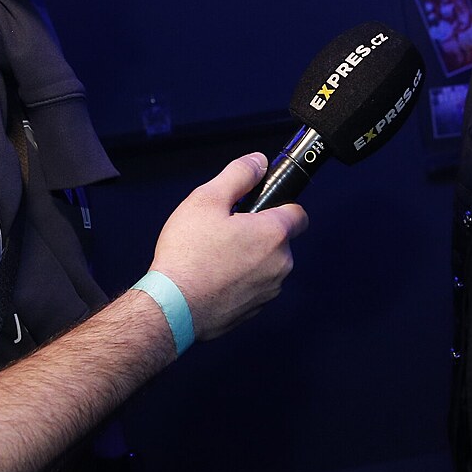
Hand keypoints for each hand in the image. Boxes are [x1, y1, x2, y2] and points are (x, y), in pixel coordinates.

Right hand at [148, 153, 307, 340]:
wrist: (172, 308)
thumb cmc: (187, 256)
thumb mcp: (207, 199)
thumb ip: (238, 175)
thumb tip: (258, 162)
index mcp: (273, 234)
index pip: (298, 212)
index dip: (279, 204)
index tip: (259, 207)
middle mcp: (280, 264)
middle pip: (279, 239)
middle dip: (257, 232)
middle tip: (224, 231)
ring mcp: (269, 290)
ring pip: (267, 264)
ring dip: (249, 258)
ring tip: (214, 256)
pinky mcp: (255, 310)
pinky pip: (254, 286)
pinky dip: (240, 281)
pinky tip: (213, 278)